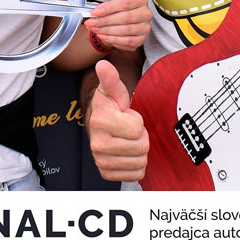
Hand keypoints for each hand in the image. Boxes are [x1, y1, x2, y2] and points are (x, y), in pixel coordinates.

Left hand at [85, 0, 150, 51]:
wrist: (125, 23)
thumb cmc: (119, 11)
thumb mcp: (113, 5)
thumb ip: (105, 8)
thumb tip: (95, 13)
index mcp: (140, 0)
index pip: (125, 3)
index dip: (109, 8)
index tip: (95, 12)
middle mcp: (146, 13)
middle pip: (126, 17)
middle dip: (105, 21)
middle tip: (92, 23)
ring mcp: (145, 27)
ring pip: (126, 30)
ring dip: (107, 31)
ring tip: (95, 29)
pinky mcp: (142, 40)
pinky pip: (128, 41)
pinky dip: (113, 39)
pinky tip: (103, 36)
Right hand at [87, 60, 148, 180]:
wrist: (98, 124)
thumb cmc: (109, 107)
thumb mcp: (113, 90)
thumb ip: (111, 78)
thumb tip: (103, 65)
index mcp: (100, 121)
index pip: (137, 129)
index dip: (138, 121)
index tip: (128, 116)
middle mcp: (98, 144)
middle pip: (141, 147)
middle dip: (140, 137)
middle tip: (130, 129)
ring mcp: (102, 160)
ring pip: (140, 162)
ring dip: (139, 151)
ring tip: (128, 139)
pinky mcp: (107, 173)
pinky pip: (136, 174)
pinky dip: (136, 165)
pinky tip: (128, 152)